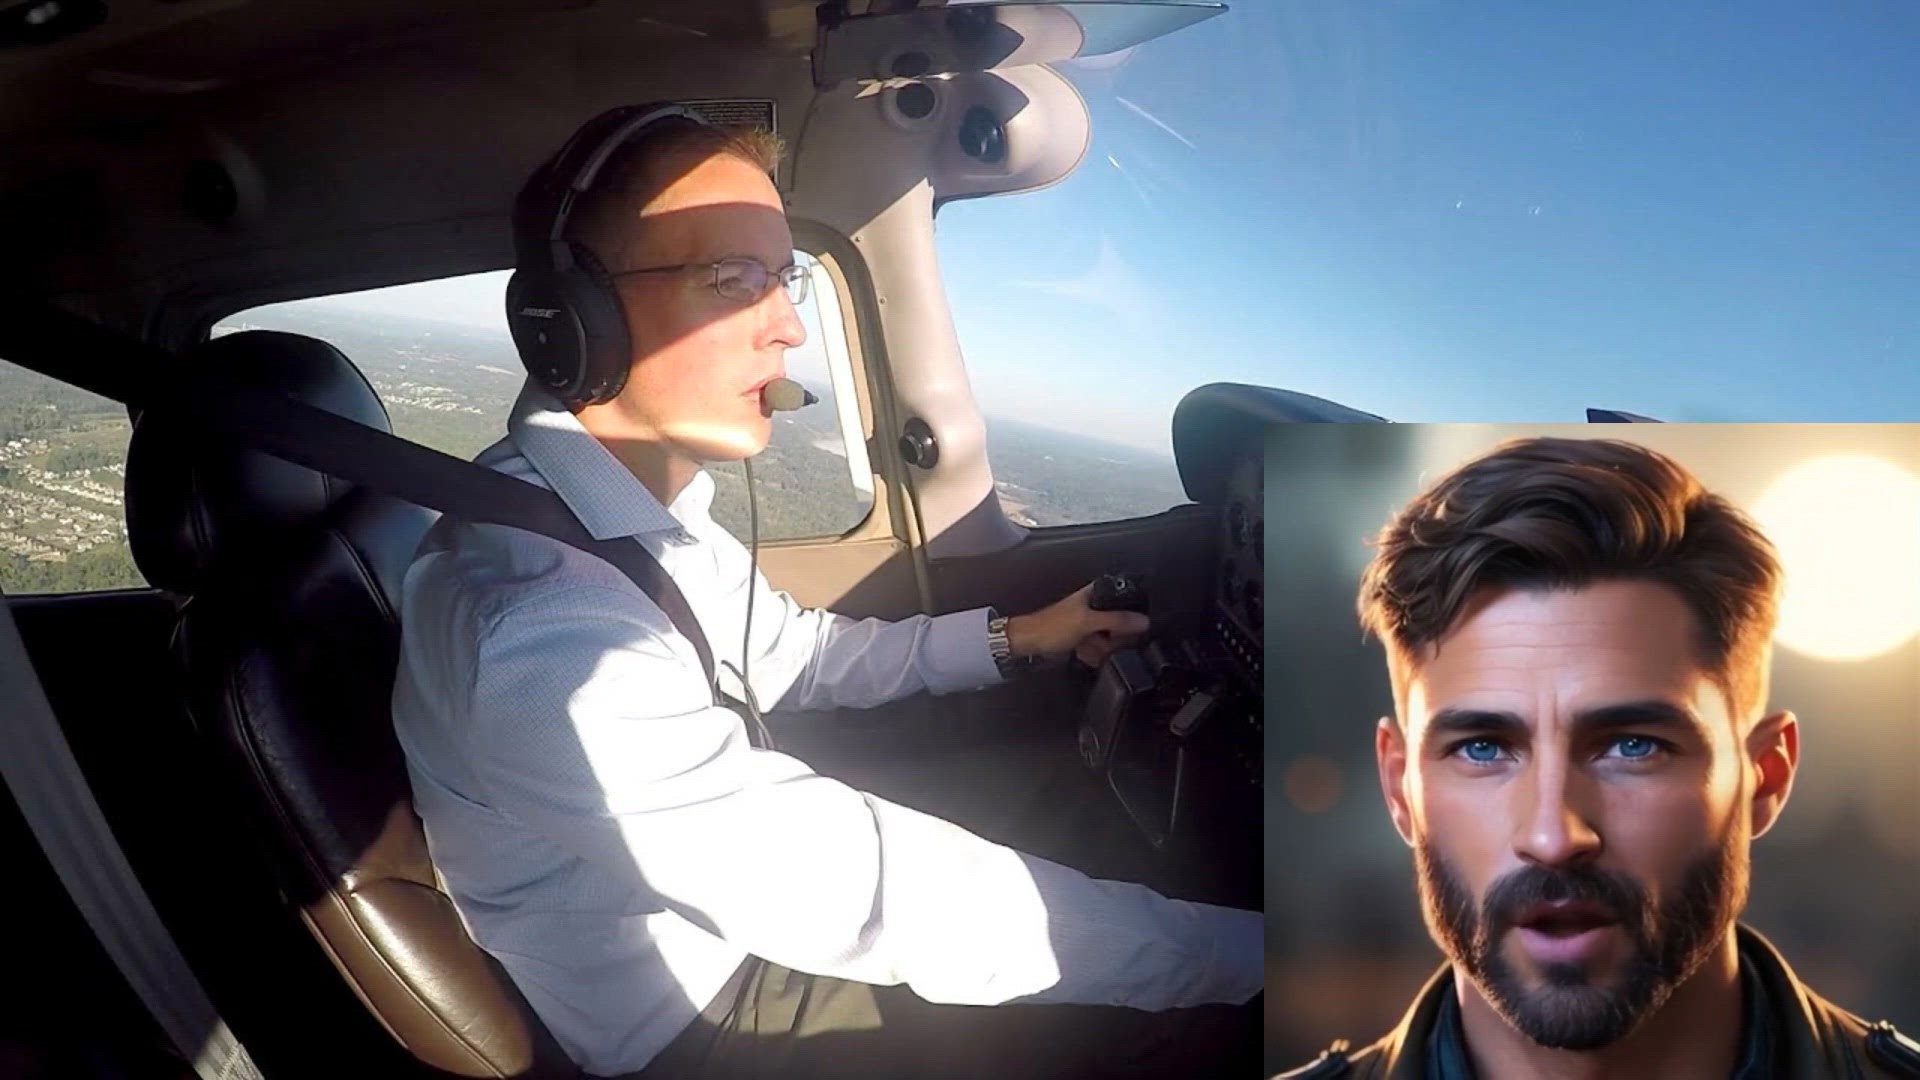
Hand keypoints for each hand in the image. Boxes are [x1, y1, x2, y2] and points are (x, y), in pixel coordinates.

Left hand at [1006, 583, 1149, 668]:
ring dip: (1103, 647)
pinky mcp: (1085, 638)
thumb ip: (1117, 620)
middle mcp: (1095, 607)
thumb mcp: (1088, 622)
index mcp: (1096, 594)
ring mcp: (1090, 624)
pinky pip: (1100, 649)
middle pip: (1121, 624)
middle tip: (1103, 640)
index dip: (1130, 615)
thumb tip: (1143, 620)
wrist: (1030, 643)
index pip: (1126, 600)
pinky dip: (1095, 653)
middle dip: (1114, 637)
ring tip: (1089, 647)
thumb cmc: (1052, 626)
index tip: (1128, 628)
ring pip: (1111, 639)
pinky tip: (1084, 653)